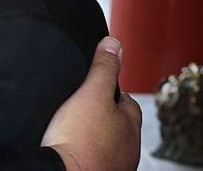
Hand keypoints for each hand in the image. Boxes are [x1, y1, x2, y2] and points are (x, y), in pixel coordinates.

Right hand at [42, 37, 141, 170]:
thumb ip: (103, 69)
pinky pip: (95, 157)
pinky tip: (71, 147)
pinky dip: (86, 151)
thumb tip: (114, 44)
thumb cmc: (80, 141)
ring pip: (108, 142)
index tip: (97, 86)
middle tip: (81, 107)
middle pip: (119, 123)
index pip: (128, 100)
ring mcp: (115, 164)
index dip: (112, 90)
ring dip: (96, 135)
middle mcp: (128, 148)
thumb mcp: (90, 94)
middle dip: (104, 114)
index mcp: (130, 125)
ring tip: (74, 128)